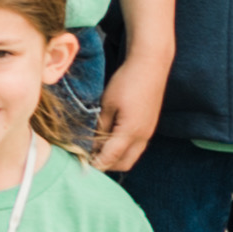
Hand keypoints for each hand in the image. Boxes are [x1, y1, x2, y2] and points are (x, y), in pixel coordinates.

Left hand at [90, 57, 164, 172]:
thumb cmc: (127, 81)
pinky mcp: (150, 127)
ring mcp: (148, 133)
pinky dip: (124, 150)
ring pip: (131, 157)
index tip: (82, 165)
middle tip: (89, 159)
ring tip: (98, 151)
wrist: (150, 65)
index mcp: (130, 132)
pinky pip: (137, 147)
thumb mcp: (107, 103)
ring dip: (116, 159)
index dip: (96, 164)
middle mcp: (142, 137)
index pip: (110, 158)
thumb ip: (100, 125)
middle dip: (106, 165)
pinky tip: (111, 141)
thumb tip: (92, 142)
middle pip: (124, 164)